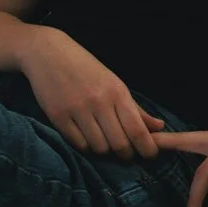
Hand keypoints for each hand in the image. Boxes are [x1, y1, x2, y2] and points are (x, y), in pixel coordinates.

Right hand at [18, 28, 164, 160]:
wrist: (47, 52)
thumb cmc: (84, 67)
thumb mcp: (113, 82)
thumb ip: (136, 108)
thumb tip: (159, 127)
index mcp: (117, 92)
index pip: (137, 131)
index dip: (147, 149)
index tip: (148, 154)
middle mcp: (98, 102)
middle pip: (119, 144)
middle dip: (126, 154)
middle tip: (125, 152)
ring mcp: (77, 110)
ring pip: (99, 148)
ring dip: (105, 150)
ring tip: (103, 141)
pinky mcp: (58, 117)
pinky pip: (79, 145)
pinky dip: (86, 146)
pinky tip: (86, 137)